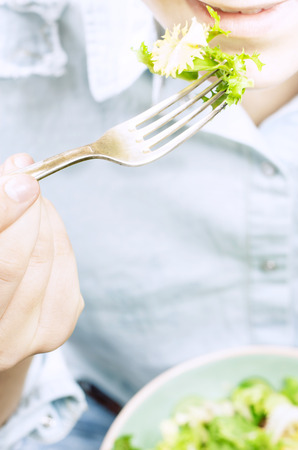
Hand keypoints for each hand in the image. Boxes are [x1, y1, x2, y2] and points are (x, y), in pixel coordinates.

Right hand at [0, 154, 83, 370]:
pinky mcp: (55, 332)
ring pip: (48, 264)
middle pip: (17, 262)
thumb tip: (22, 166)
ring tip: (34, 204)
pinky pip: (68, 273)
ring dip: (46, 223)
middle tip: (29, 183)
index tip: (24, 180)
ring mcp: (22, 340)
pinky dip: (60, 242)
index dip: (4, 213)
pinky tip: (46, 229)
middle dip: (29, 213)